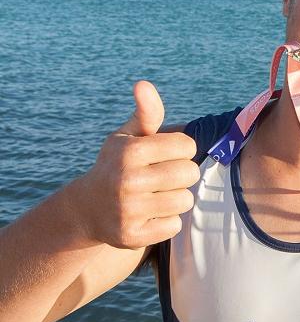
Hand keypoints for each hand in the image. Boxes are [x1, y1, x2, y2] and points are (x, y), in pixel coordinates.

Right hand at [76, 81, 199, 248]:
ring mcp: (129, 210)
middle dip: (181, 174)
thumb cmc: (117, 165)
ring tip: (155, 196)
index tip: (164, 154)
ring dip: (176, 198)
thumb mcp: (127, 137)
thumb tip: (144, 84)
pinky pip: (174, 225)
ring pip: (185, 200)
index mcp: (130, 152)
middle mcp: (127, 180)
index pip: (187, 145)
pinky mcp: (133, 236)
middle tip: (161, 177)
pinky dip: (167, 221)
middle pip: (190, 173)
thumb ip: (146, 113)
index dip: (180, 150)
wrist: (87, 209)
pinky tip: (149, 215)